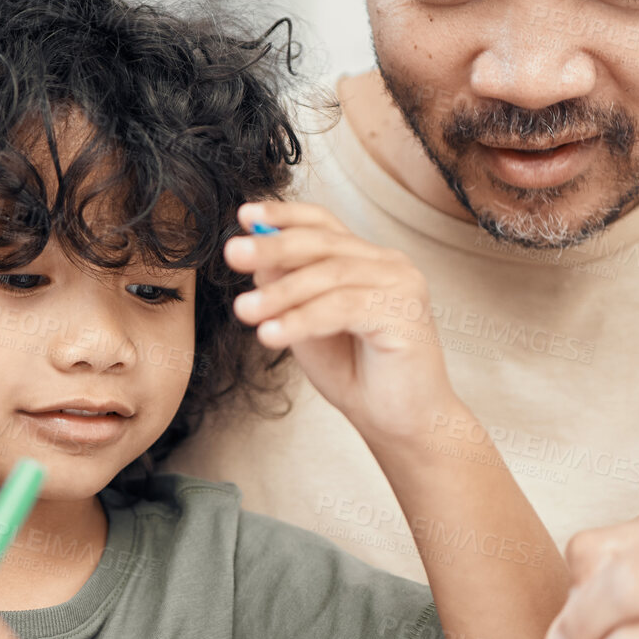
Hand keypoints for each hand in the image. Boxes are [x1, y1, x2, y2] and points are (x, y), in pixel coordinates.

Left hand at [224, 199, 452, 441]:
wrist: (401, 423)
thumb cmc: (356, 374)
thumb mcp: (307, 326)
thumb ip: (288, 290)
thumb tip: (256, 255)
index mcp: (367, 261)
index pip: (323, 225)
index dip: (284, 215)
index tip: (244, 215)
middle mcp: (389, 265)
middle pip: (324, 243)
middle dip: (273, 246)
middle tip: (233, 254)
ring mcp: (402, 285)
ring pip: (331, 276)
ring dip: (281, 293)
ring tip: (244, 311)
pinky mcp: (405, 313)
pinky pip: (343, 307)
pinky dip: (302, 320)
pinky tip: (271, 334)